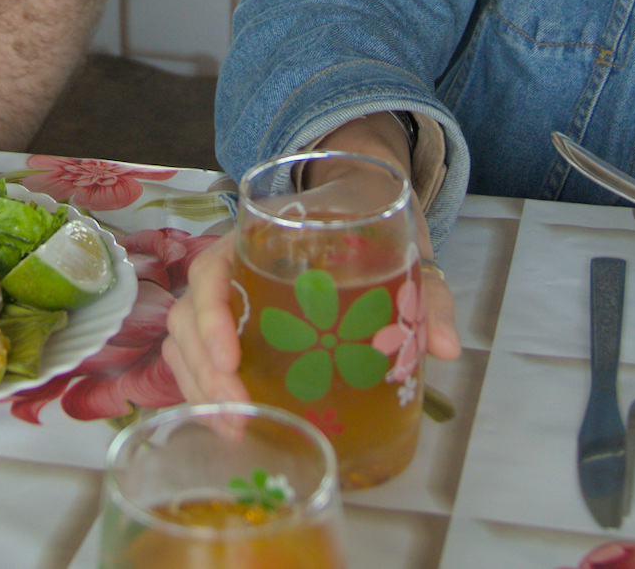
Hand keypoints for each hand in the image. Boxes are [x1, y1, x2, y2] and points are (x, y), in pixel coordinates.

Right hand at [162, 205, 462, 408]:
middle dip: (203, 370)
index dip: (211, 316)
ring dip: (199, 387)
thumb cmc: (371, 221)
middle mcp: (233, 266)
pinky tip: (230, 424)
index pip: (213, 270)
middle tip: (237, 413)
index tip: (231, 360)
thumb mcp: (402, 249)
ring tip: (234, 429)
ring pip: (186, 341)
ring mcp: (230, 298)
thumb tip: (448, 347)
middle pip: (190, 316)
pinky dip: (204, 391)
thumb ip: (428, 296)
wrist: (365, 206)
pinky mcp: (235, 328)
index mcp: (258, 237)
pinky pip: (199, 358)